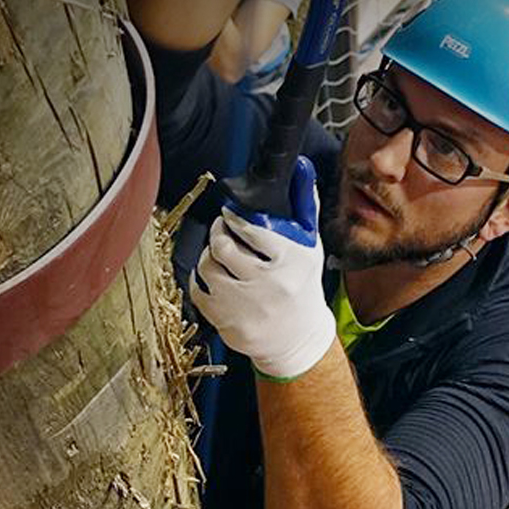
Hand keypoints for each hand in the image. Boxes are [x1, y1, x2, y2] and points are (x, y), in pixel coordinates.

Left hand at [190, 157, 335, 380]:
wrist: (297, 339)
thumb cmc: (302, 287)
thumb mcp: (311, 247)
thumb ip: (305, 207)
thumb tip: (303, 169)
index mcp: (289, 260)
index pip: (251, 228)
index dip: (233, 217)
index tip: (229, 214)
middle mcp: (266, 282)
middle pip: (223, 245)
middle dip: (219, 232)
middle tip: (223, 230)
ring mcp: (243, 304)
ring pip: (207, 265)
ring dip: (209, 256)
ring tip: (221, 256)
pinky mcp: (225, 320)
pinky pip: (197, 289)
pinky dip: (201, 280)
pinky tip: (215, 278)